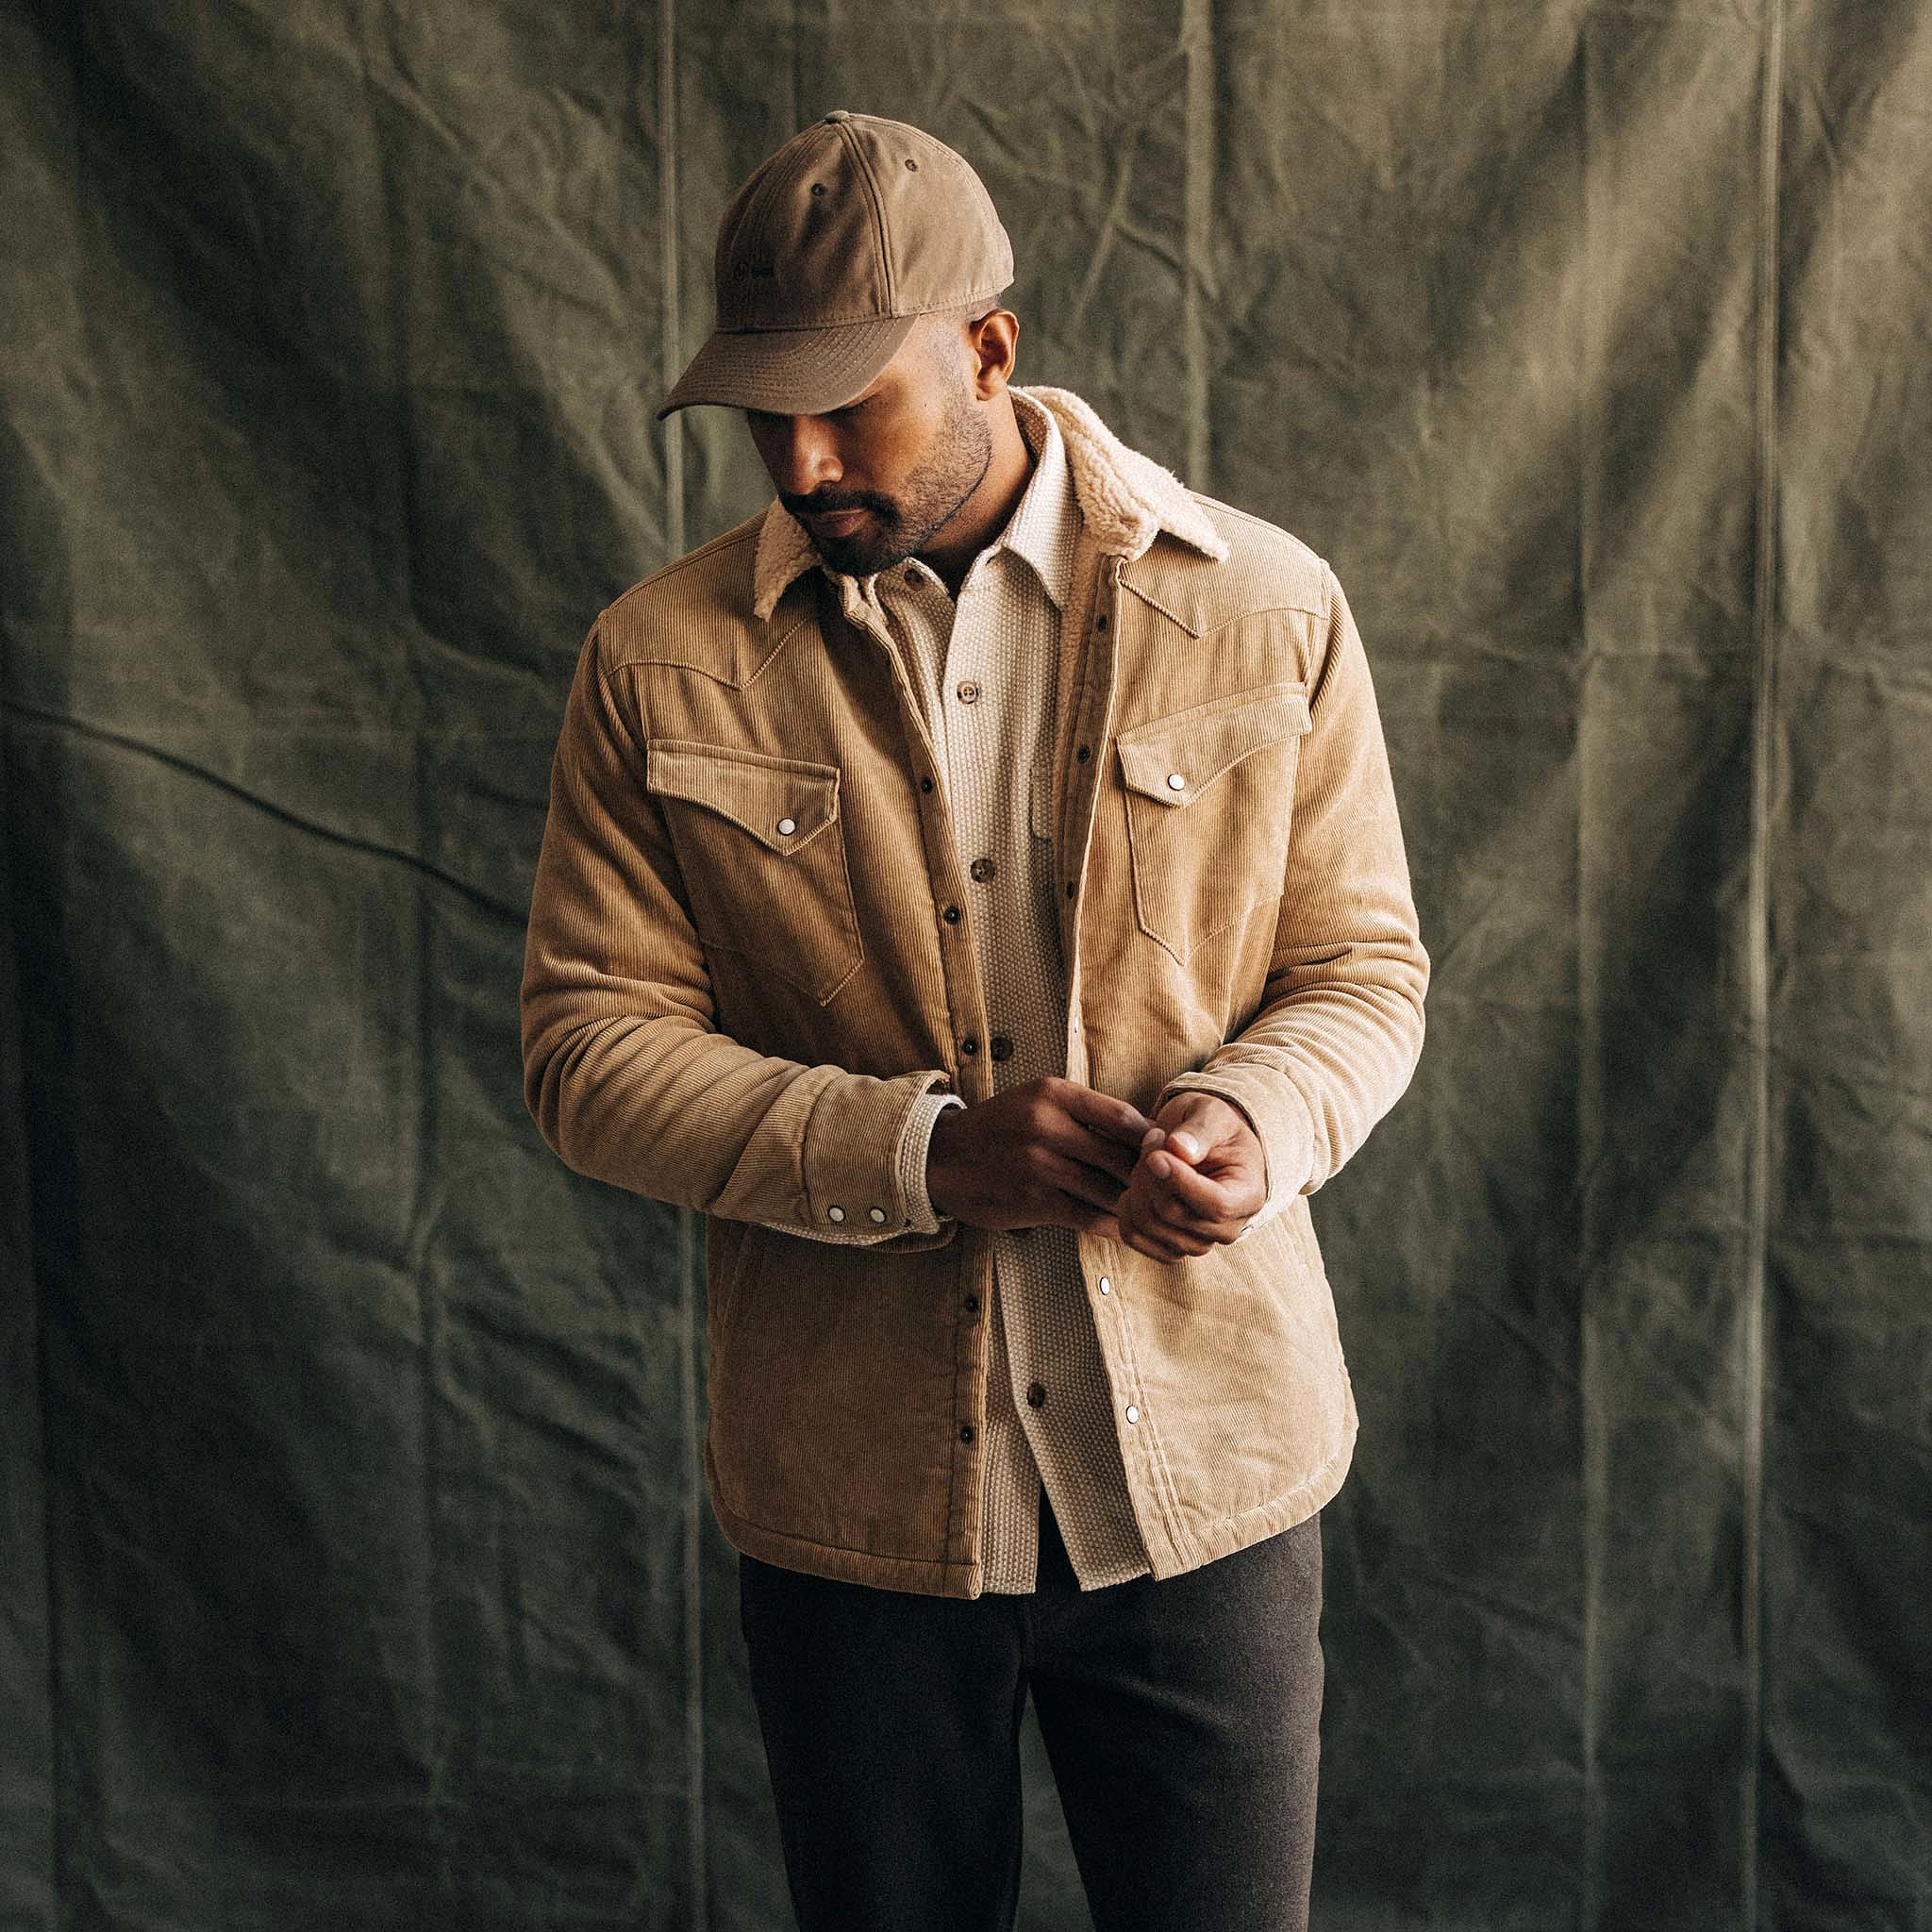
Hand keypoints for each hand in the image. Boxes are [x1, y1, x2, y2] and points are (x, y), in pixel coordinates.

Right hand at [925, 1076, 1155, 1233]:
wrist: (942, 1158)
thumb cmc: (1000, 1128)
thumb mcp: (1036, 1101)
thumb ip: (1083, 1112)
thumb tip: (1143, 1133)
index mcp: (1053, 1094)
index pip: (1121, 1116)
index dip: (1150, 1139)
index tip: (1165, 1152)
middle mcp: (1047, 1126)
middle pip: (1119, 1155)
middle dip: (1147, 1175)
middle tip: (1167, 1188)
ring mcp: (1039, 1165)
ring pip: (1107, 1189)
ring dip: (1133, 1203)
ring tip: (1153, 1211)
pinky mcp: (1033, 1200)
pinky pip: (1087, 1216)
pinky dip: (1111, 1224)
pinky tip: (1125, 1227)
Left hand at [1113, 1095, 1266, 1262]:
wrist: (1204, 1148)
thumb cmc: (1213, 1129)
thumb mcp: (1212, 1114)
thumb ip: (1199, 1130)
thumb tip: (1179, 1148)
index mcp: (1248, 1196)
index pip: (1216, 1205)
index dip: (1179, 1182)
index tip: (1156, 1154)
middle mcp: (1227, 1229)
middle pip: (1173, 1213)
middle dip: (1151, 1172)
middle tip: (1153, 1138)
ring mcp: (1198, 1243)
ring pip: (1150, 1224)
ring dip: (1137, 1185)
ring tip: (1148, 1157)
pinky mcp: (1170, 1248)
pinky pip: (1134, 1235)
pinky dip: (1126, 1208)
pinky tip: (1137, 1185)